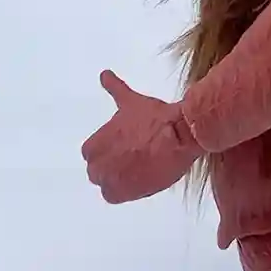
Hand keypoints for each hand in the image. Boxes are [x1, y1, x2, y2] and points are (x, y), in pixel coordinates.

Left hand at [82, 71, 200, 203]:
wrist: (178, 136)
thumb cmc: (155, 117)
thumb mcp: (132, 101)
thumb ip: (115, 89)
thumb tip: (104, 74)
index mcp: (96, 144)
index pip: (91, 153)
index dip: (107, 150)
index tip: (122, 146)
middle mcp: (99, 164)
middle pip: (97, 171)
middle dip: (111, 166)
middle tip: (132, 158)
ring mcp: (111, 180)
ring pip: (107, 185)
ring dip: (118, 179)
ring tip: (139, 170)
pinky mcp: (126, 193)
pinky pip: (116, 196)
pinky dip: (126, 190)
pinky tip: (141, 181)